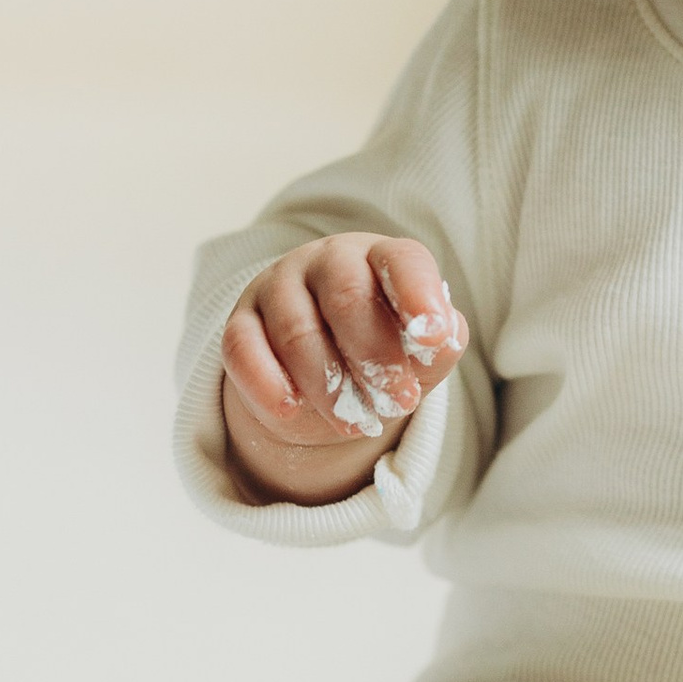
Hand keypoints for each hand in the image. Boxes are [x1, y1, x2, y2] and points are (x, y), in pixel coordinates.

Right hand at [220, 235, 467, 506]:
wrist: (320, 382)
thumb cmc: (382, 352)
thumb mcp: (419, 353)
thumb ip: (439, 345)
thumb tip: (442, 341)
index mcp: (381, 257)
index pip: (402, 262)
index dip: (419, 295)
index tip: (433, 334)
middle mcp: (329, 260)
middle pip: (347, 297)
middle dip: (375, 356)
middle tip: (399, 401)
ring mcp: (279, 286)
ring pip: (297, 330)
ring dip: (330, 386)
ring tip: (356, 423)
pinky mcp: (240, 322)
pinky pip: (244, 348)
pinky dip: (267, 383)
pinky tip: (290, 409)